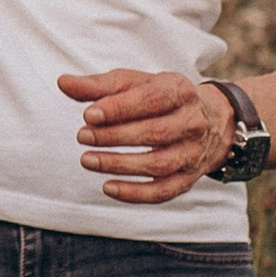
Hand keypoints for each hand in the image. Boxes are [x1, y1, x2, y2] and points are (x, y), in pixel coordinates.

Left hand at [60, 66, 235, 204]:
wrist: (211, 121)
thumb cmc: (162, 98)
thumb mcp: (136, 83)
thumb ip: (99, 85)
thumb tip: (64, 83)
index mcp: (180, 91)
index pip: (152, 99)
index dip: (119, 108)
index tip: (89, 114)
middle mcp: (192, 123)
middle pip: (155, 133)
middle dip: (114, 137)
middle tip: (82, 136)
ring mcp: (192, 153)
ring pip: (159, 164)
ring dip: (120, 165)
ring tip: (87, 160)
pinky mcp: (188, 179)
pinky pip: (163, 191)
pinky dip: (135, 194)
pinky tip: (108, 187)